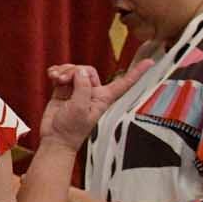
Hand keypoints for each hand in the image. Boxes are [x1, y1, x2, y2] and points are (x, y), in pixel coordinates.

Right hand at [37, 58, 151, 149]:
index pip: (124, 83)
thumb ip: (83, 88)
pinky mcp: (64, 90)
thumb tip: (80, 72)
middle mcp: (92, 93)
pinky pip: (63, 74)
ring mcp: (77, 91)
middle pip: (88, 70)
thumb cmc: (71, 130)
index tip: (150, 62)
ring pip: (74, 71)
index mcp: (103, 98)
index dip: (137, 73)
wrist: (55, 139)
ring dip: (64, 71)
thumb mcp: (80, 109)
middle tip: (63, 79)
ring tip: (56, 78)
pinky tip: (52, 76)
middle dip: (74, 71)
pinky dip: (57, 72)